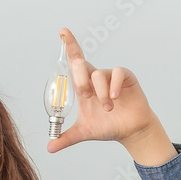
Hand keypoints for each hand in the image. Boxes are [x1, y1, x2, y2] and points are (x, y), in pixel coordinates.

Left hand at [46, 28, 177, 166]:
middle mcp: (95, 78)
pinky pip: (117, 73)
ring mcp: (110, 77)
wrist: (130, 131)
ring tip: (107, 108)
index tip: (62, 32)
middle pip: (81, 64)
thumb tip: (50, 147)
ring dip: (100, 93)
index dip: (69, 46)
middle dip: (79, 78)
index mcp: (84, 86)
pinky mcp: (126, 77)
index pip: (74, 62)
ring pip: (98, 74)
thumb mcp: (84, 132)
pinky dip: (114, 86)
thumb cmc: (108, 126)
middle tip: (85, 95)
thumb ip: (66, 137)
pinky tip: (115, 98)